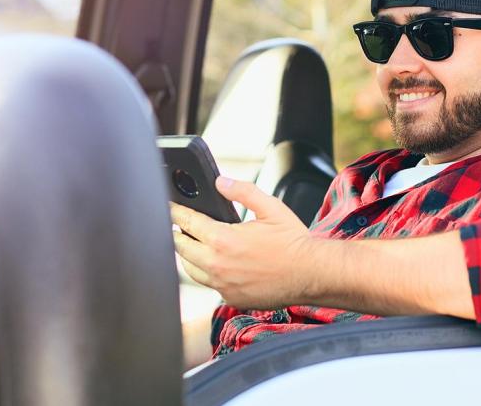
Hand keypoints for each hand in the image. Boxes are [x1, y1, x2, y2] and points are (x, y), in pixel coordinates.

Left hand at [170, 176, 323, 309]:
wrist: (311, 274)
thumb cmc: (293, 242)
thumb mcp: (270, 207)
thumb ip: (243, 191)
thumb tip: (221, 182)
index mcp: (223, 240)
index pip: (187, 222)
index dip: (175, 212)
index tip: (169, 207)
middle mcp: (217, 265)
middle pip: (181, 247)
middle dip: (178, 233)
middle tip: (179, 224)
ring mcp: (222, 285)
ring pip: (190, 270)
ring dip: (188, 255)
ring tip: (194, 244)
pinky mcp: (230, 297)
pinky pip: (208, 284)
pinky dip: (206, 273)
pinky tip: (215, 264)